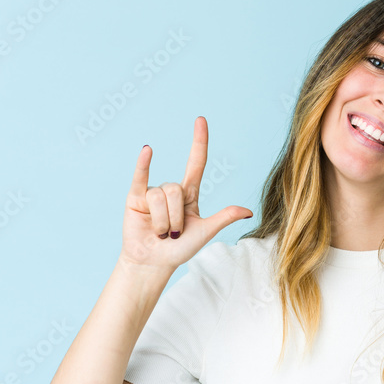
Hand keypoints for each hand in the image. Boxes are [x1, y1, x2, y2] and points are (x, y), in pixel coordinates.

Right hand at [119, 116, 251, 270]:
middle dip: (175, 217)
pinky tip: (147, 150)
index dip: (199, 141)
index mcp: (189, 194)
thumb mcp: (205, 232)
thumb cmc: (179, 249)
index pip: (196, 162)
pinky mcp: (134, 198)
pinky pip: (140, 178)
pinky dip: (143, 164)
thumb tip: (248, 211)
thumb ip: (223, 218)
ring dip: (162, 220)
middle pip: (176, 189)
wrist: (154, 263)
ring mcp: (152, 193)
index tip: (200, 120)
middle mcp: (171, 190)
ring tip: (159, 232)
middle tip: (172, 233)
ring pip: (161, 196)